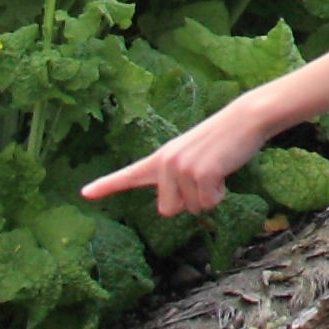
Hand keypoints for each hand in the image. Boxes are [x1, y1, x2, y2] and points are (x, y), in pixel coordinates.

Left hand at [82, 105, 265, 219]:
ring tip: (216, 169)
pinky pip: (207, 203)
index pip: (128, 174)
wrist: (244, 119)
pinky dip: (219, 194)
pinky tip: (224, 171)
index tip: (84, 193)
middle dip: (189, 201)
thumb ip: (175, 177)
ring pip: (191, 208)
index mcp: (160, 158)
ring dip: (208, 196)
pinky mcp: (201, 173)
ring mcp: (181, 168)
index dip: (106, 186)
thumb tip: (171, 208)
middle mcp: (165, 163)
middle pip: (168, 209)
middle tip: (205, 177)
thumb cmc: (222, 140)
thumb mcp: (191, 156)